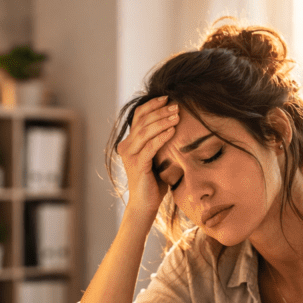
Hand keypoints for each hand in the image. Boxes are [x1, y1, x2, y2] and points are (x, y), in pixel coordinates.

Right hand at [116, 96, 178, 223]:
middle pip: (142, 121)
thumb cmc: (154, 181)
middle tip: (176, 106)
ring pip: (145, 131)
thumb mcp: (156, 156)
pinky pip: (150, 147)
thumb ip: (158, 141)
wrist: (145, 204)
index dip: (152, 105)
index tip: (167, 98)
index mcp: (128, 142)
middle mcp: (125, 147)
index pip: (138, 116)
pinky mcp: (137, 165)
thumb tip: (176, 122)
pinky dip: (162, 137)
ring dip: (162, 121)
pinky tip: (173, 130)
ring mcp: (129, 156)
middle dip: (160, 111)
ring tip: (177, 115)